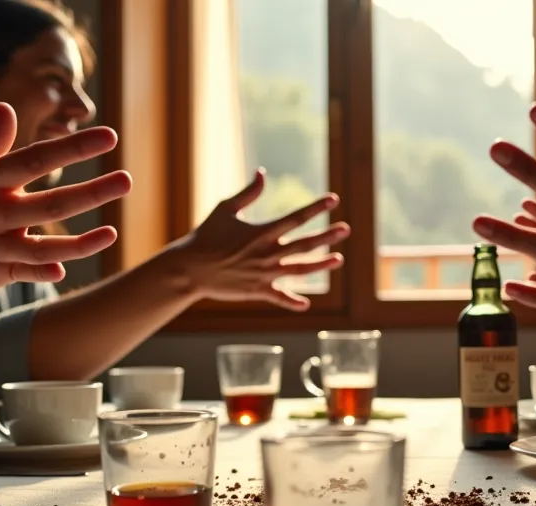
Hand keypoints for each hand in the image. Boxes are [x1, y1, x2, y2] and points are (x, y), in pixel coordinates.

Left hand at [0, 103, 129, 305]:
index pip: (24, 158)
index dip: (63, 148)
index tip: (99, 135)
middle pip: (50, 195)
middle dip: (89, 188)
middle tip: (126, 177)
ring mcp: (3, 238)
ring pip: (49, 236)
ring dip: (82, 236)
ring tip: (114, 230)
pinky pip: (28, 271)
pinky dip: (46, 272)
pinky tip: (64, 272)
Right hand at [172, 169, 349, 310]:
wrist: (190, 268)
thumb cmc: (206, 236)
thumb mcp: (226, 209)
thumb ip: (248, 193)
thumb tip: (262, 173)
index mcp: (262, 232)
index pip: (296, 218)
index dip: (316, 207)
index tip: (334, 199)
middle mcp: (267, 253)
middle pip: (305, 244)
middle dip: (327, 236)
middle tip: (345, 229)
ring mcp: (264, 274)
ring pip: (300, 270)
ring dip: (321, 265)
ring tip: (339, 260)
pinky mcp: (257, 291)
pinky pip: (279, 297)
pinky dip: (292, 302)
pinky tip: (305, 303)